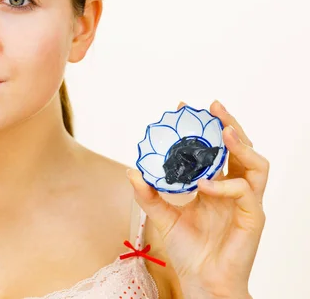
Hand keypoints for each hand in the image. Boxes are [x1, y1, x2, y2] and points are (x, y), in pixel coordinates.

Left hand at [127, 100, 267, 298]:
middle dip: (228, 124)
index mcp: (215, 185)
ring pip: (256, 164)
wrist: (201, 281)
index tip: (184, 107)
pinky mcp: (253, 217)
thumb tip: (131, 172)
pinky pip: (245, 192)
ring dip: (241, 145)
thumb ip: (148, 195)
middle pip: (241, 148)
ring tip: (224, 132)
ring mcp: (245, 202)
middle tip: (213, 107)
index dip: (204, 127)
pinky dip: (226, 184)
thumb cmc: (188, 251)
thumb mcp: (162, 217)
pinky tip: (206, 184)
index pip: (215, 149)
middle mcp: (233, 189)